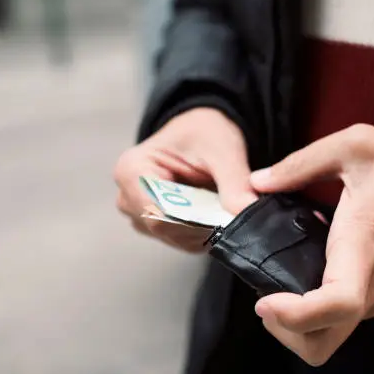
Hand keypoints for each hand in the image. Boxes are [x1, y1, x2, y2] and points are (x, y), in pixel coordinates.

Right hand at [114, 108, 257, 251]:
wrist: (200, 133)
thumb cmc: (204, 132)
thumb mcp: (224, 151)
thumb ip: (235, 183)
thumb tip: (247, 211)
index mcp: (132, 170)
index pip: (158, 211)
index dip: (194, 219)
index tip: (225, 217)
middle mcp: (127, 196)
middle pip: (166, 228)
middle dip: (203, 224)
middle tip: (231, 211)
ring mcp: (138, 214)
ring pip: (175, 237)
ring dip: (204, 228)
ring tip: (220, 205)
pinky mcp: (154, 226)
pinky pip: (181, 240)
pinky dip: (202, 231)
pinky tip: (213, 212)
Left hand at [250, 124, 373, 365]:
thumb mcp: (354, 146)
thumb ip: (300, 164)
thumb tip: (259, 182)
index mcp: (363, 244)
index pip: (337, 302)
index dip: (295, 316)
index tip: (264, 303)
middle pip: (324, 341)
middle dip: (286, 331)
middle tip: (266, 299)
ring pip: (334, 331)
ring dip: (302, 318)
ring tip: (288, 280)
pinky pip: (351, 316)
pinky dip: (325, 307)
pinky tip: (320, 271)